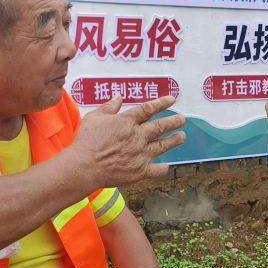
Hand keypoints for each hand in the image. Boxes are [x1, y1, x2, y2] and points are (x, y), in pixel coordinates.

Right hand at [72, 95, 186, 188]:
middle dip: (173, 122)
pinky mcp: (140, 171)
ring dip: (174, 140)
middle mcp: (137, 136)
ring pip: (163, 146)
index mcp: (127, 122)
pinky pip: (157, 170)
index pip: (148, 109)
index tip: (172, 100)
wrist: (85, 166)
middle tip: (182, 119)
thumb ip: (109, 107)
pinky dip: (163, 168)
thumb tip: (119, 97)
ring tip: (182, 136)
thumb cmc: (86, 141)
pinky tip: (166, 166)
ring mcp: (141, 154)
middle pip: (160, 126)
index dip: (162, 103)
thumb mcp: (94, 118)